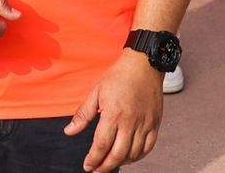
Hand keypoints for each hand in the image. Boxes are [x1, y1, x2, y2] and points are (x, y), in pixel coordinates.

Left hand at [64, 50, 162, 171]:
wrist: (145, 63)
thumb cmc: (119, 76)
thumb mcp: (96, 91)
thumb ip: (83, 114)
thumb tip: (69, 132)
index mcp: (113, 114)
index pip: (102, 145)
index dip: (93, 159)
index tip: (87, 166)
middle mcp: (130, 121)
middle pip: (118, 154)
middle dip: (105, 167)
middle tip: (97, 170)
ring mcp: (145, 123)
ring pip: (133, 153)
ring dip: (121, 162)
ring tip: (111, 163)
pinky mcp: (154, 122)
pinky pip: (148, 146)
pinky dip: (139, 156)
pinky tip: (129, 156)